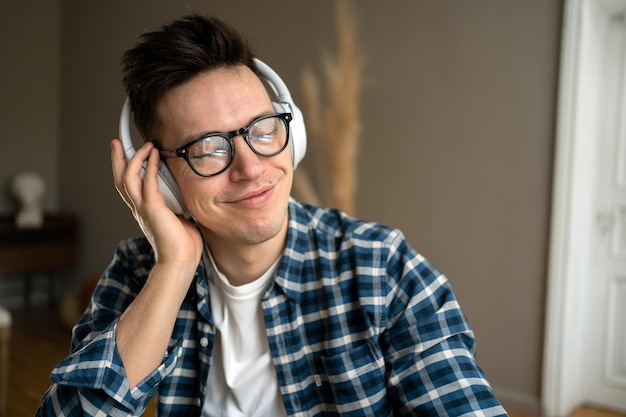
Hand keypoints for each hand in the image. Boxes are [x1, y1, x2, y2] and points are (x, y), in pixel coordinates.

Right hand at [111, 139, 202, 269]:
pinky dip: (150, 166)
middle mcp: (138, 208)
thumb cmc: (183, 244)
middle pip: (120, 179)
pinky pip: (147, 182)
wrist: (180, 261)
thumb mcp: (180, 217)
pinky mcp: (152, 208)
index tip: (126, 154)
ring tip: (144, 145)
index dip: (125, 169)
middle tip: (117, 142)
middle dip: (118, 159)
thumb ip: (178, 203)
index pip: (129, 186)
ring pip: (128, 178)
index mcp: (143, 210)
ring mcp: (143, 208)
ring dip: (134, 158)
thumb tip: (187, 193)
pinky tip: (154, 155)